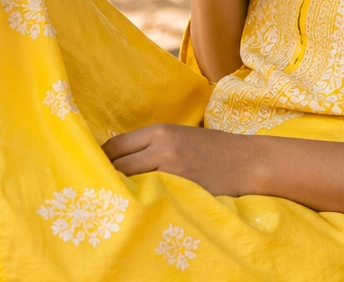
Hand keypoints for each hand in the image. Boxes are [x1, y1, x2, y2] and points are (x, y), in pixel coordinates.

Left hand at [104, 125, 343, 223]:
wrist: (251, 162)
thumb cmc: (215, 151)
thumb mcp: (181, 138)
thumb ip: (152, 145)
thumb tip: (117, 160)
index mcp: (159, 131)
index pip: (113, 146)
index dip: (100, 161)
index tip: (93, 174)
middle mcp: (161, 146)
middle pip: (115, 165)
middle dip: (103, 180)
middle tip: (95, 195)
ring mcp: (171, 170)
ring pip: (128, 184)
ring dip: (119, 194)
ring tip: (110, 206)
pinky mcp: (182, 189)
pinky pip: (150, 198)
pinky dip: (140, 204)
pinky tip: (137, 212)